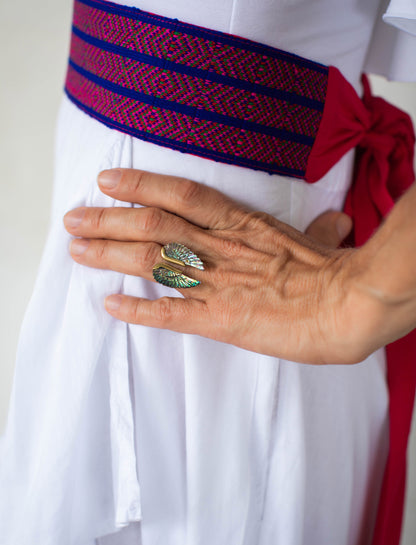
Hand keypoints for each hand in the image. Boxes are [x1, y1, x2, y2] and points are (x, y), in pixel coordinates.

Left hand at [63, 168, 382, 364]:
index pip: (180, 194)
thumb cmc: (338, 273)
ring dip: (110, 255)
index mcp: (242, 225)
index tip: (108, 182)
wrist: (349, 306)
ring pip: (152, 262)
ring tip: (78, 251)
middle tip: (74, 218)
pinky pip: (170, 314)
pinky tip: (110, 306)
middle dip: (108, 221)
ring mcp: (217, 283)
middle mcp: (221, 248)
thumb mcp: (326, 242)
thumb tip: (336, 221)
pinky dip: (138, 311)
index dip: (140, 185)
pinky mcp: (220, 321)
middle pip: (152, 225)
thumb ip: (321, 230)